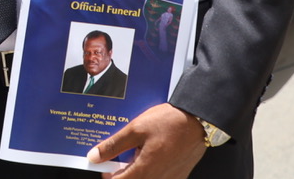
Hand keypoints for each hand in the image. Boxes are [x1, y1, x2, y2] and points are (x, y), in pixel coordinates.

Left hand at [87, 103, 205, 178]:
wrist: (198, 120)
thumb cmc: (169, 122)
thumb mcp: (136, 129)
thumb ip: (114, 145)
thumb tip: (95, 156)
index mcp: (146, 170)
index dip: (108, 174)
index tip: (104, 163)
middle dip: (122, 171)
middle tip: (120, 155)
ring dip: (136, 170)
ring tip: (136, 151)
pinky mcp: (178, 176)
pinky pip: (159, 177)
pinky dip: (150, 168)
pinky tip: (149, 153)